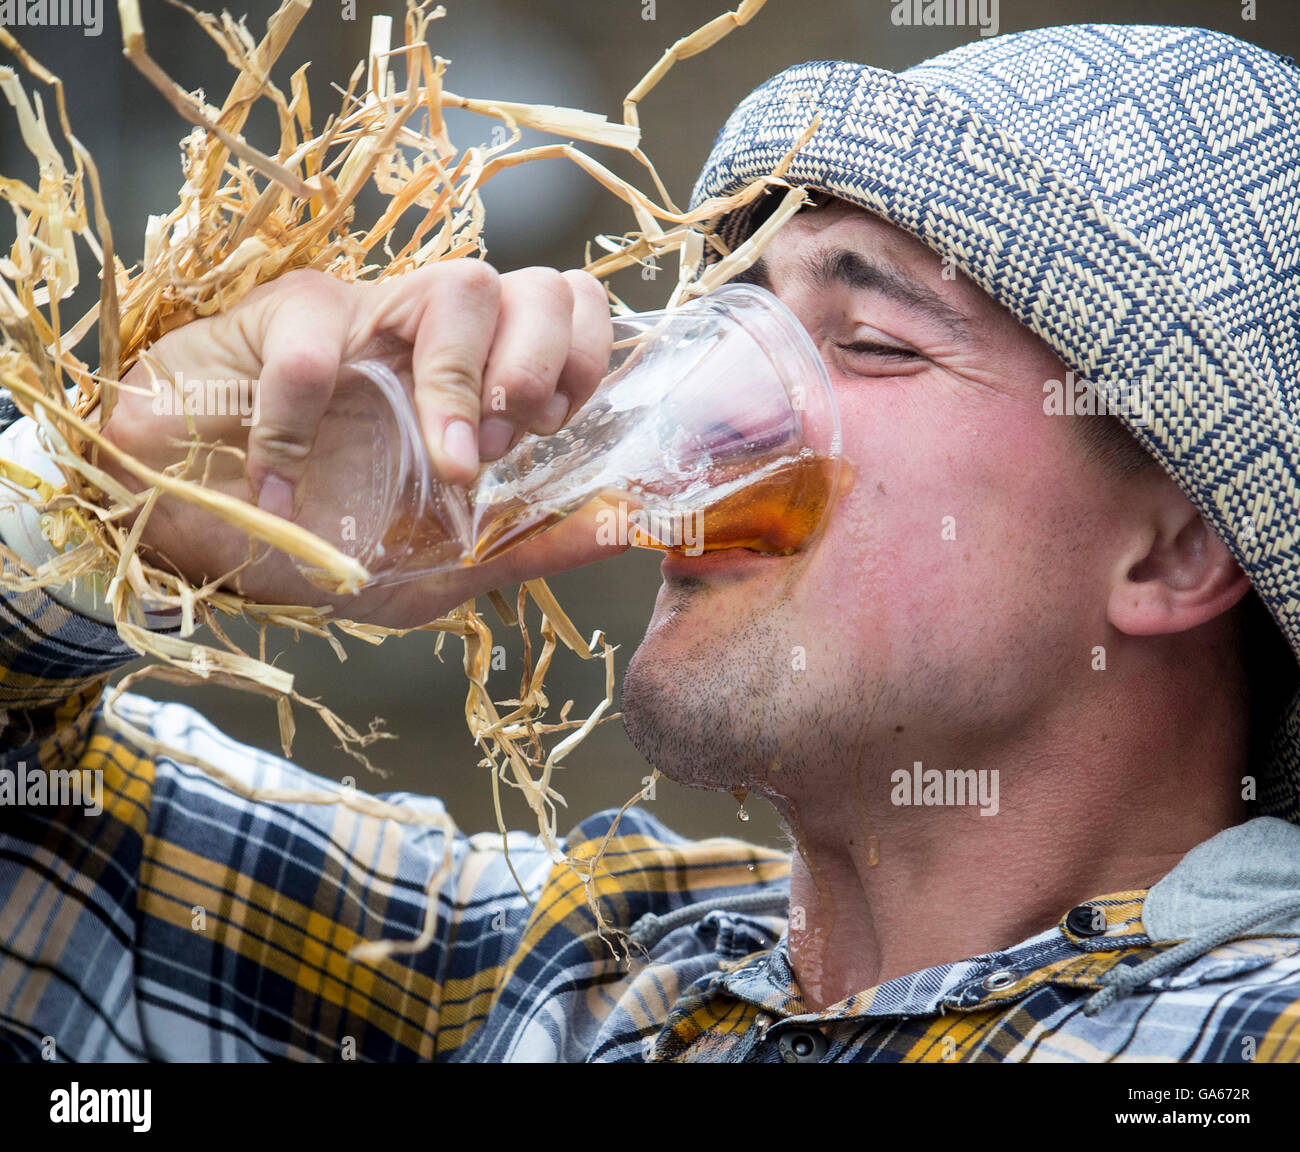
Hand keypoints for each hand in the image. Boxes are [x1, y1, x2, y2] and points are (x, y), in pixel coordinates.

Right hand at [99, 262, 623, 624]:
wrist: (189, 526)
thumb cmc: (321, 534)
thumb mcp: (440, 566)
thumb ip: (530, 547)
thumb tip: (627, 531)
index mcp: (478, 380)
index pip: (570, 310)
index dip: (583, 359)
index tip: (554, 432)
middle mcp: (432, 338)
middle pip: (532, 284)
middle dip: (542, 364)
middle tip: (506, 445)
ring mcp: (361, 320)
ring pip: (454, 284)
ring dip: (462, 381)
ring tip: (443, 463)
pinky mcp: (276, 318)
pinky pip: (313, 339)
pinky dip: (300, 424)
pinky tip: (283, 489)